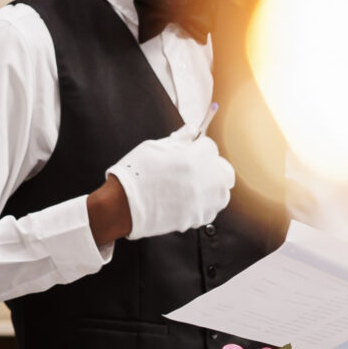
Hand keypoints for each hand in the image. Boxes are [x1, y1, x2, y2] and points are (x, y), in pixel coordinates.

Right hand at [88, 132, 234, 244]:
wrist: (123, 206)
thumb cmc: (135, 174)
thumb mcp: (154, 147)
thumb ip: (179, 138)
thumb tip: (192, 130)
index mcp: (195, 158)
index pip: (209, 146)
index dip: (197, 146)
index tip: (189, 149)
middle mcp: (205, 180)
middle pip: (224, 170)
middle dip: (212, 165)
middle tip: (196, 166)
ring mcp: (203, 202)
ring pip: (222, 192)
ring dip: (212, 186)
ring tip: (194, 185)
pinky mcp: (197, 218)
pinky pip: (210, 209)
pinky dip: (203, 204)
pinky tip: (187, 200)